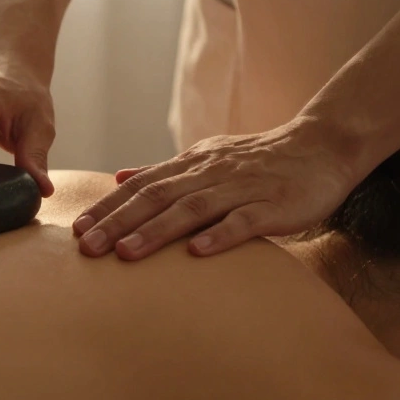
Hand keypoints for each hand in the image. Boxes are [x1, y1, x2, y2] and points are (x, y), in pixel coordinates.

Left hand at [71, 118, 360, 259]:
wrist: (322, 146)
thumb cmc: (259, 160)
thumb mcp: (207, 158)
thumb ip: (165, 171)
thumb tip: (120, 177)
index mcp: (192, 164)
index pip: (141, 186)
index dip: (108, 207)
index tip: (77, 229)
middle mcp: (210, 173)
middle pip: (157, 197)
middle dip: (118, 222)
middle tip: (87, 247)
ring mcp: (242, 188)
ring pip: (192, 208)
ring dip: (156, 231)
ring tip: (125, 253)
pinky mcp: (274, 205)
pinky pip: (244, 220)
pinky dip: (219, 235)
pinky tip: (196, 252)